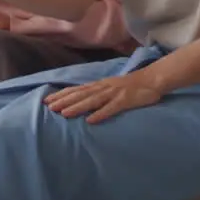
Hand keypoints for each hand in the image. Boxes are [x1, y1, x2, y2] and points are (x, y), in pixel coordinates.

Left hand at [43, 69, 162, 123]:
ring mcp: (113, 94)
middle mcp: (103, 88)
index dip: (62, 95)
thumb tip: (82, 100)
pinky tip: (91, 120)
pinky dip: (100, 114)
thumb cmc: (130, 85)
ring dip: (77, 107)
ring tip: (64, 113)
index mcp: (99, 85)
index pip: (76, 89)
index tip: (47, 100)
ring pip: (92, 100)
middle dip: (64, 101)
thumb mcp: (110, 87)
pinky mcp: (125, 101)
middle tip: (48, 107)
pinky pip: (111, 108)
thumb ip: (97, 93)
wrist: (152, 79)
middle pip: (80, 94)